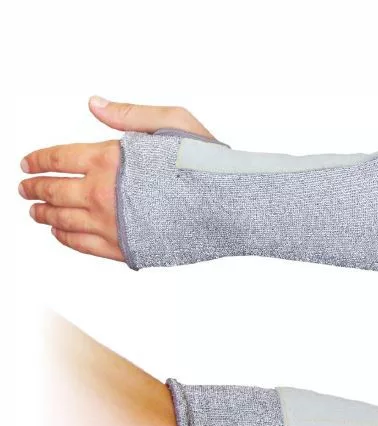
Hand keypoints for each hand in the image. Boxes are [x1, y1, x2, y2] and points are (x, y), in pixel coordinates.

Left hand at [19, 97, 211, 260]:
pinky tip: (60, 233)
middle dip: (34, 189)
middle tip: (25, 188)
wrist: (232, 206)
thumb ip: (128, 114)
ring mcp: (113, 225)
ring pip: (63, 221)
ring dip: (44, 215)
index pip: (57, 159)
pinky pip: (83, 246)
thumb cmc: (209, 164)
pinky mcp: (127, 249)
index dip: (36, 160)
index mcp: (110, 159)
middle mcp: (104, 194)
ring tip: (37, 212)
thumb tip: (94, 105)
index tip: (27, 163)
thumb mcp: (172, 121)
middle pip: (53, 192)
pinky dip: (65, 239)